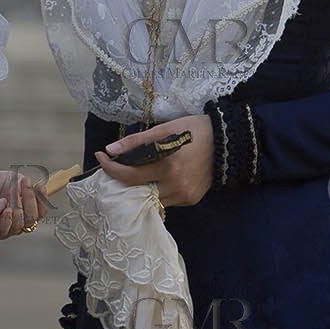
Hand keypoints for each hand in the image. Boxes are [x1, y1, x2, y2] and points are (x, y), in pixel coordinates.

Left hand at [0, 170, 49, 237]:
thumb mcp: (13, 179)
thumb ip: (25, 186)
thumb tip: (34, 191)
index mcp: (26, 208)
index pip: (40, 210)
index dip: (42, 199)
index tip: (39, 186)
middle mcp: (19, 219)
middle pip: (32, 218)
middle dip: (30, 200)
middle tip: (24, 185)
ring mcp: (7, 226)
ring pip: (21, 225)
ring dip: (19, 208)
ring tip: (13, 194)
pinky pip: (6, 230)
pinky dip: (8, 218)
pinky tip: (6, 208)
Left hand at [96, 116, 213, 207]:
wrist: (228, 142)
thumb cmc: (194, 130)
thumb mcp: (165, 129)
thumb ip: (136, 141)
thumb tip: (111, 150)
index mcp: (167, 166)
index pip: (129, 175)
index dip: (111, 168)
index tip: (100, 156)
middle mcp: (175, 186)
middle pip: (137, 191)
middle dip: (123, 180)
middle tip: (116, 166)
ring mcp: (184, 196)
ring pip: (151, 198)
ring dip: (140, 186)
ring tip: (135, 171)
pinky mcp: (191, 200)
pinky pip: (166, 199)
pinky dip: (156, 189)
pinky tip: (155, 177)